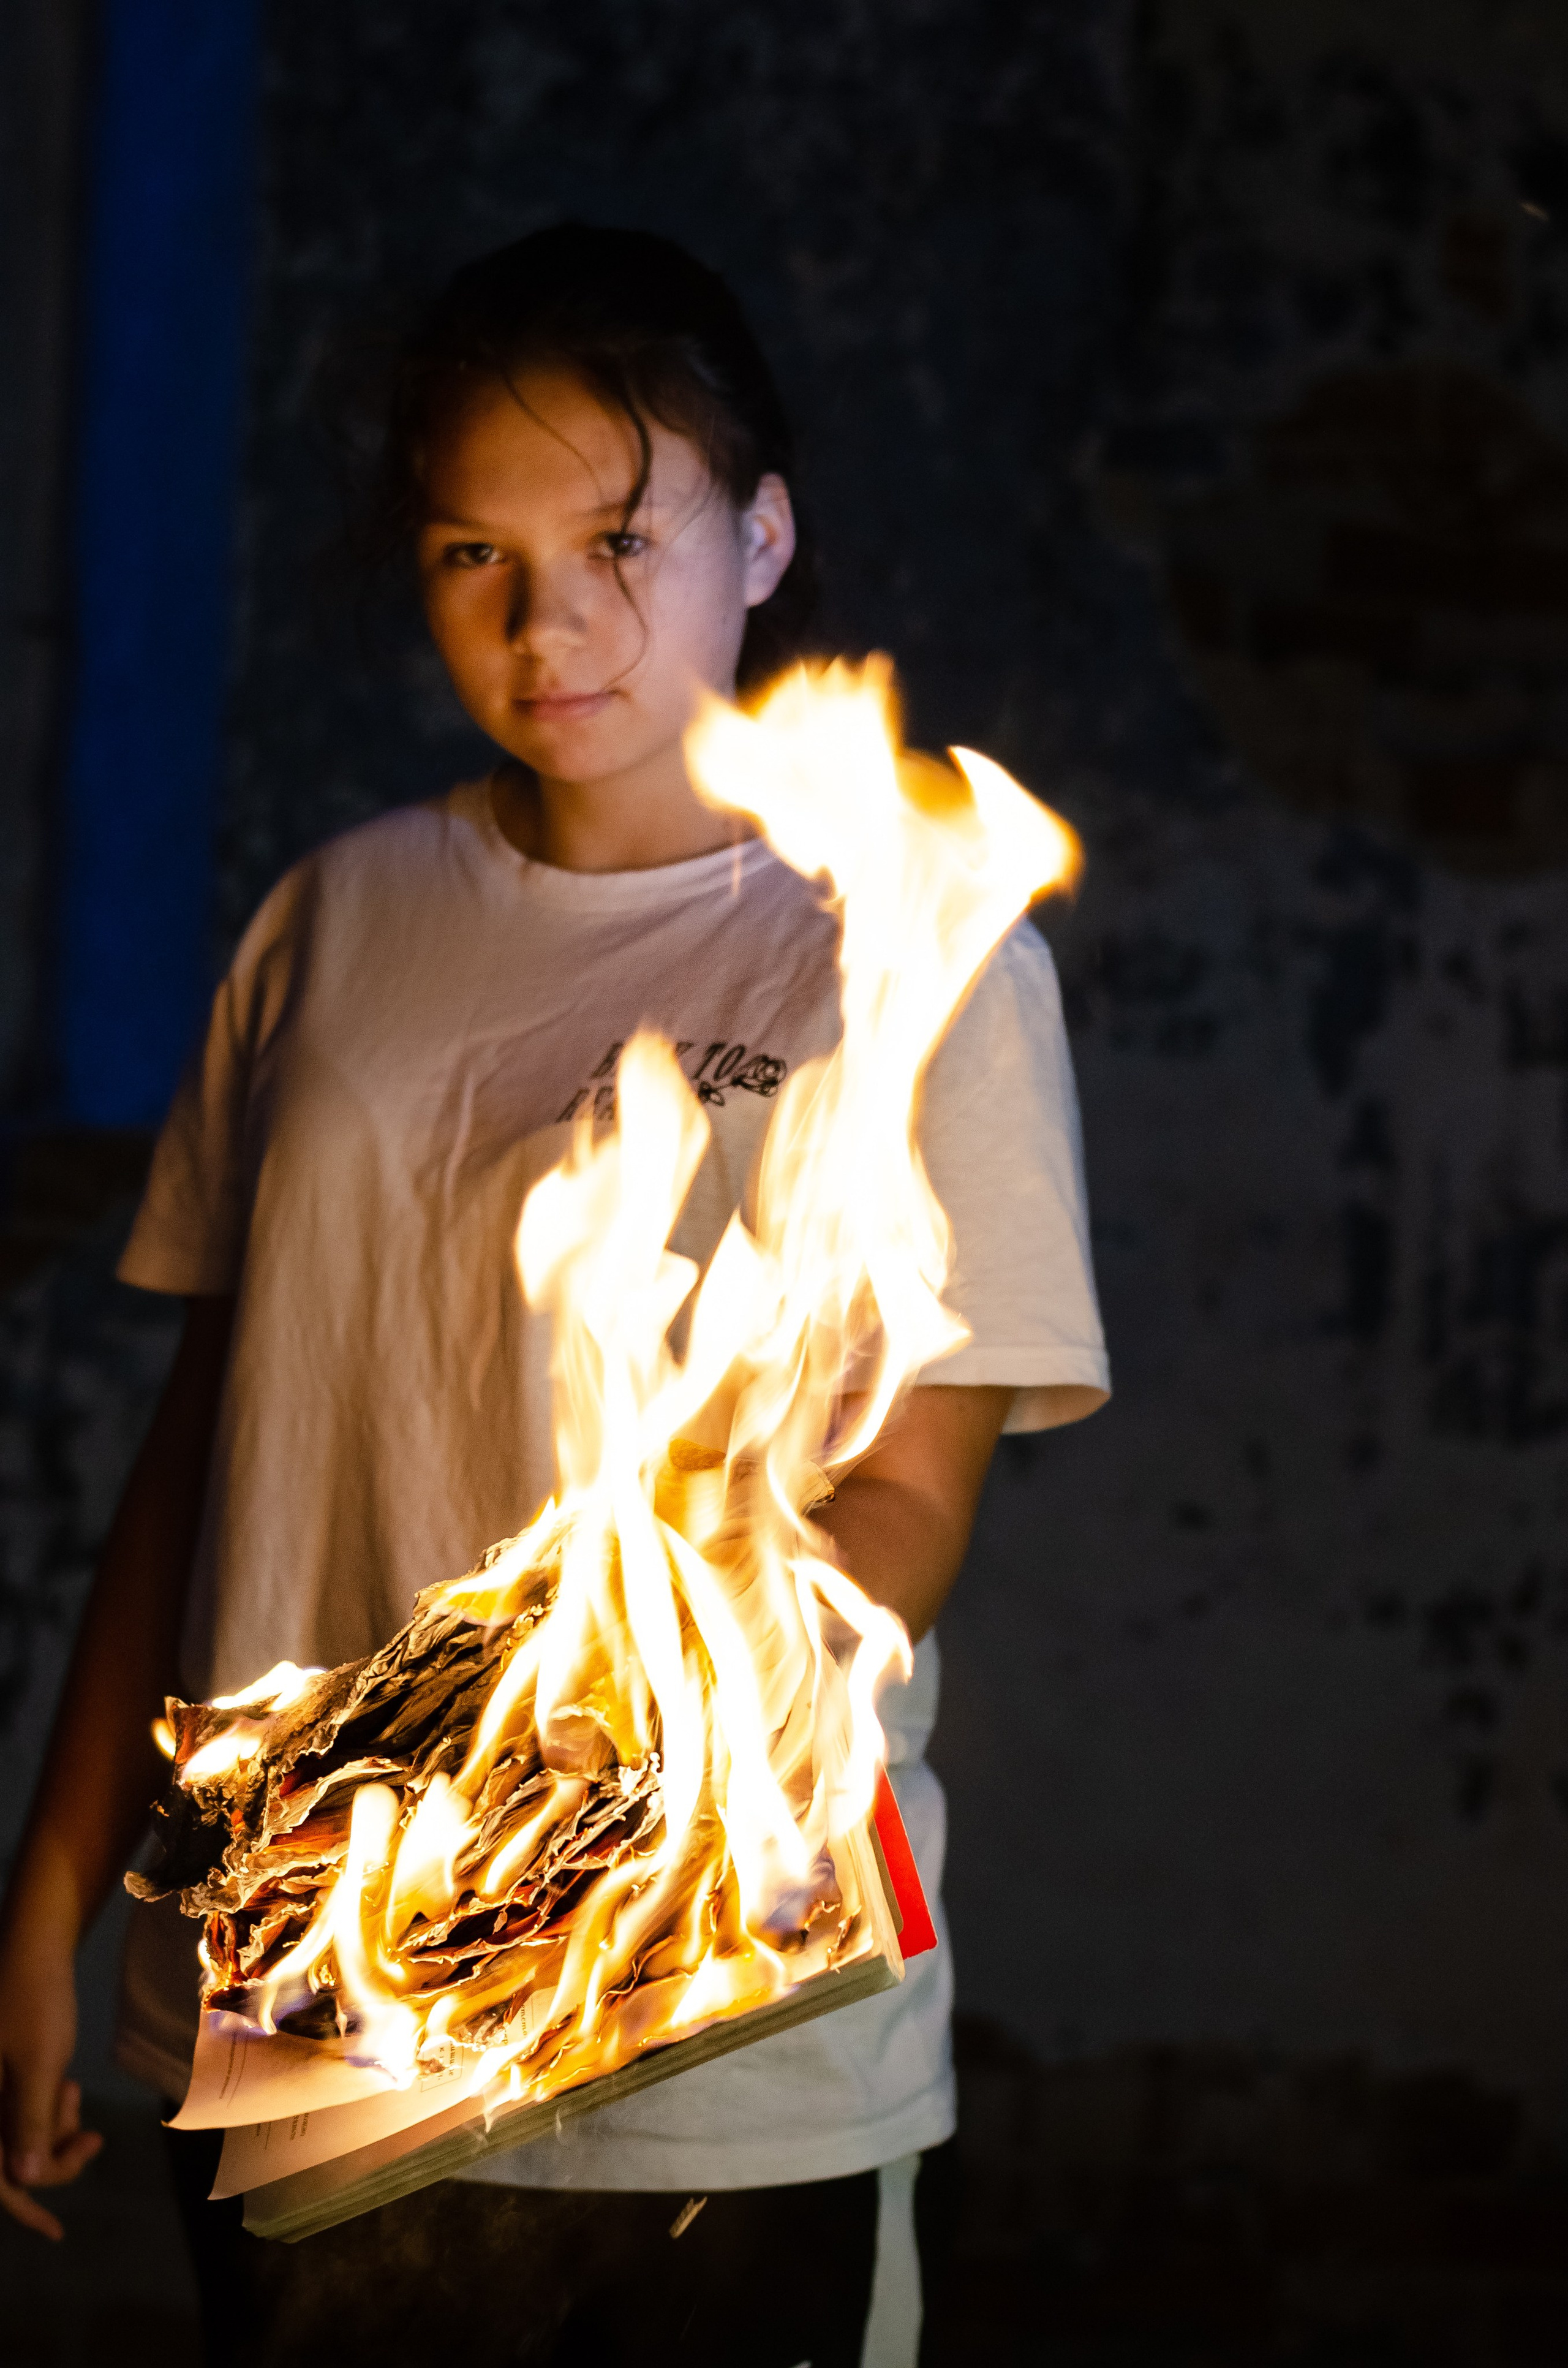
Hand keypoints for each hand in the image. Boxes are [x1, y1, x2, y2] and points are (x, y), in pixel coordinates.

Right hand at [0, 1937, 101, 2239]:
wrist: (35, 1944)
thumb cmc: (34, 2000)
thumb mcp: (39, 2065)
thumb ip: (29, 2123)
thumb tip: (21, 2179)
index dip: (22, 2207)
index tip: (57, 2230)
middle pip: (9, 2160)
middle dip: (51, 2157)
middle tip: (91, 2139)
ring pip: (19, 2138)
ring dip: (52, 2130)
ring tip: (73, 2093)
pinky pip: (21, 2113)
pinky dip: (47, 2111)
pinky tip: (67, 2087)